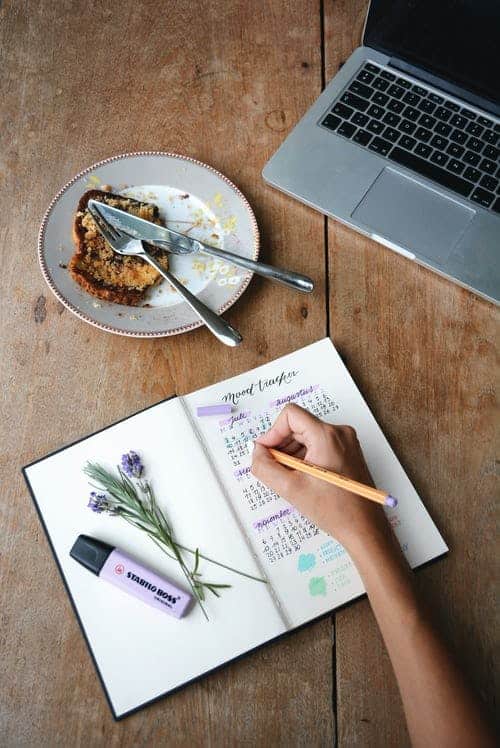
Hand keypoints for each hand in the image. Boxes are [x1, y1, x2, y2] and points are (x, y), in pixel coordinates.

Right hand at [251, 403, 389, 549]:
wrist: (364, 528)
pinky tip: (302, 478)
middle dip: (281, 445)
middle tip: (274, 469)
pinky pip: (319, 445)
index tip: (266, 452)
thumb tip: (255, 452)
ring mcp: (346, 442)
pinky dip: (305, 458)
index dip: (273, 432)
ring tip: (289, 478)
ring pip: (307, 436)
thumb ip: (265, 467)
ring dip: (292, 453)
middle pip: (298, 426)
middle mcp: (339, 433)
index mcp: (327, 436)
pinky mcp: (348, 452)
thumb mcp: (290, 488)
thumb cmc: (334, 510)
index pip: (290, 415)